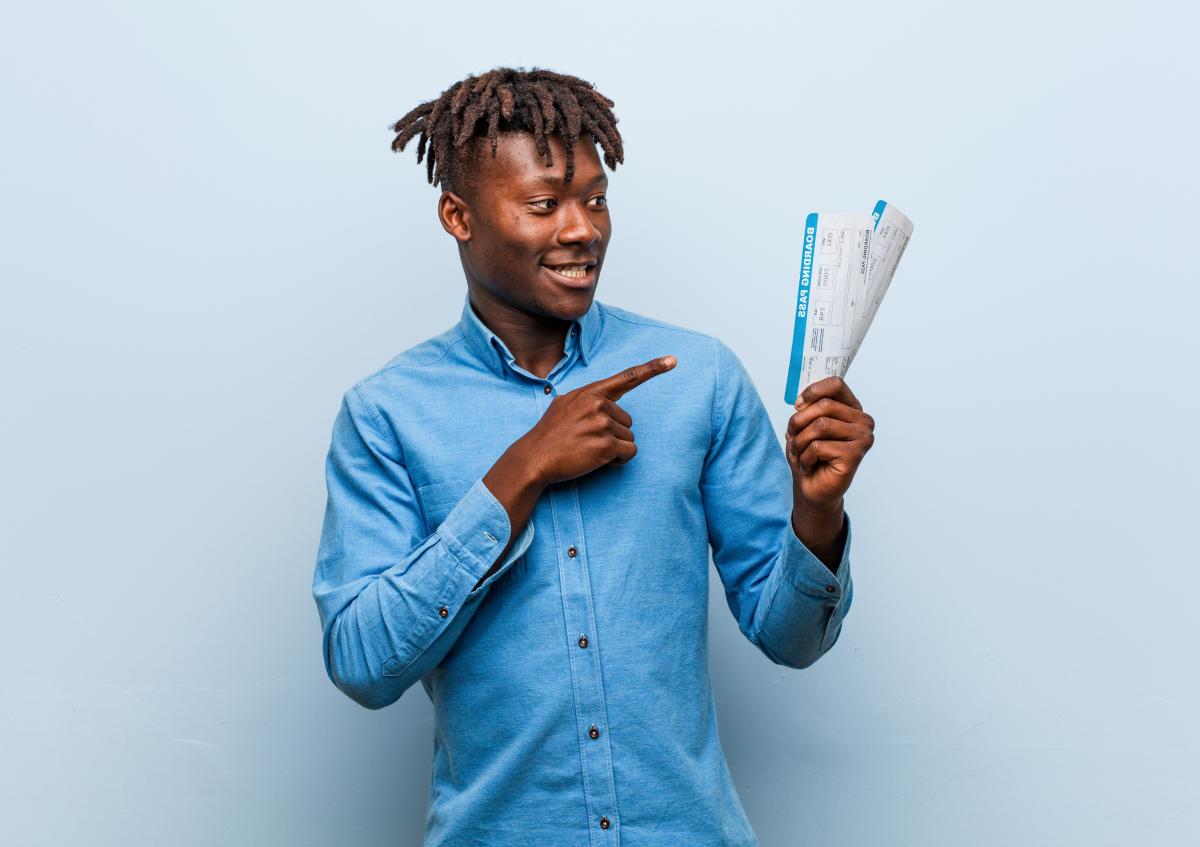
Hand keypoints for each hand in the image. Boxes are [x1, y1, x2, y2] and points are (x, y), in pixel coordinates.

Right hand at [518, 355, 677, 485]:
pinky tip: (598, 460)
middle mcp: (599, 404)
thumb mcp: (564, 405)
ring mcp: (603, 424)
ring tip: (589, 450)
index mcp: (590, 392)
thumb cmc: (549, 435)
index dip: (653, 368)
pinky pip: (628, 452)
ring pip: (629, 437)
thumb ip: (587, 399)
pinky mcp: (606, 444)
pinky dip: (618, 460)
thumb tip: (605, 401)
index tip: (672, 360)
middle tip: (589, 441)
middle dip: (614, 434)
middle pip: (628, 421)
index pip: (627, 377)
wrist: (534, 458)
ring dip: (615, 448)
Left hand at [786, 376, 874, 508]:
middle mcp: (863, 421)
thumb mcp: (804, 426)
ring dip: (800, 442)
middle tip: (793, 438)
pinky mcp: (855, 455)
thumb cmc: (810, 455)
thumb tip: (802, 401)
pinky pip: (818, 446)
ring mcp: (863, 438)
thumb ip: (808, 408)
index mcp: (852, 408)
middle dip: (799, 422)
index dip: (812, 391)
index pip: (836, 384)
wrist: (812, 488)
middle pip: (824, 406)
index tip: (798, 405)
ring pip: (820, 426)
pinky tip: (809, 465)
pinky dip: (805, 457)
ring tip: (800, 453)